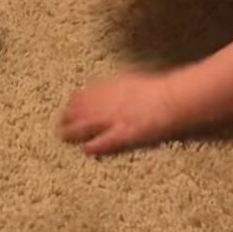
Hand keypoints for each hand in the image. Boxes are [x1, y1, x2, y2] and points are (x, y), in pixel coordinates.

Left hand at [58, 71, 185, 155]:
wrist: (173, 98)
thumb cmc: (157, 89)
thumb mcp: (132, 82)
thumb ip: (117, 87)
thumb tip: (106, 90)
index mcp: (111, 87)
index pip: (85, 94)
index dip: (74, 102)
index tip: (67, 107)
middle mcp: (109, 102)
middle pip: (82, 110)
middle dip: (68, 117)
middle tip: (60, 124)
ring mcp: (115, 118)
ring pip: (87, 125)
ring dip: (73, 131)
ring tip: (63, 137)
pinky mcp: (125, 133)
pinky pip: (105, 141)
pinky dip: (94, 145)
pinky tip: (85, 149)